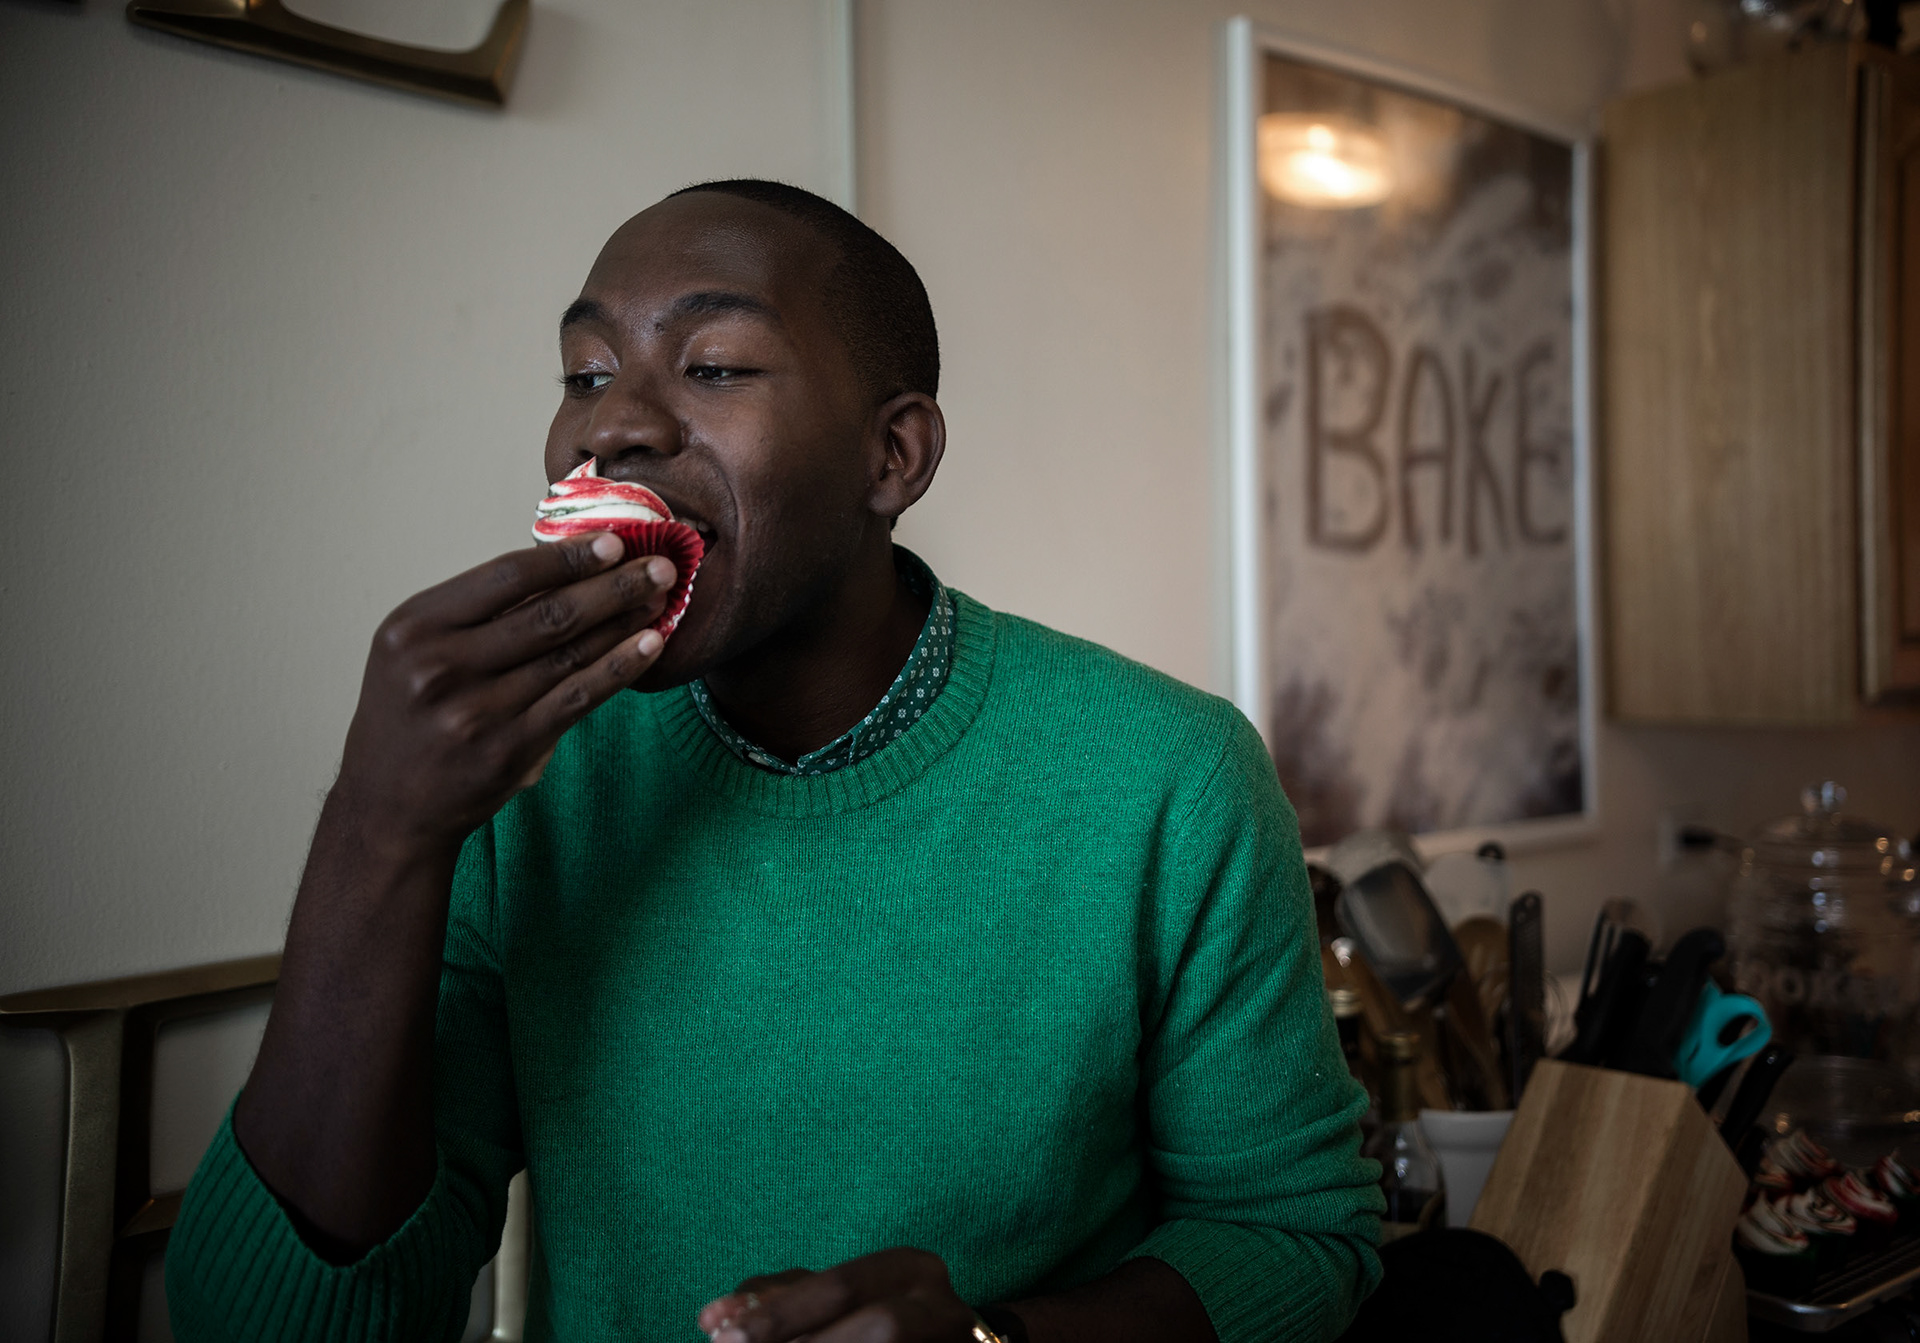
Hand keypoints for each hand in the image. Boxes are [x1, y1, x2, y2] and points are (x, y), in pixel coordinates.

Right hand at [334, 531, 675, 852]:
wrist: (389, 805)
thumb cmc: (410, 714)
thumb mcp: (416, 649)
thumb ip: (477, 613)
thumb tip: (565, 566)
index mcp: (416, 627)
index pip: (507, 577)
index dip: (568, 557)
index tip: (615, 541)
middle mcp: (441, 667)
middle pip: (547, 613)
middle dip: (614, 584)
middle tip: (660, 565)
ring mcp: (476, 712)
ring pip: (569, 654)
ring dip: (624, 621)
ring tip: (660, 599)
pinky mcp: (508, 750)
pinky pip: (578, 699)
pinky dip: (619, 668)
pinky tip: (649, 645)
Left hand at [699, 1248, 982, 1342]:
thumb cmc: (887, 1313)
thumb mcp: (842, 1296)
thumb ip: (789, 1297)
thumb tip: (715, 1318)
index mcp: (910, 1268)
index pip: (840, 1285)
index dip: (777, 1311)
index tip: (715, 1327)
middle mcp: (940, 1305)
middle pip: (878, 1327)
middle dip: (797, 1335)